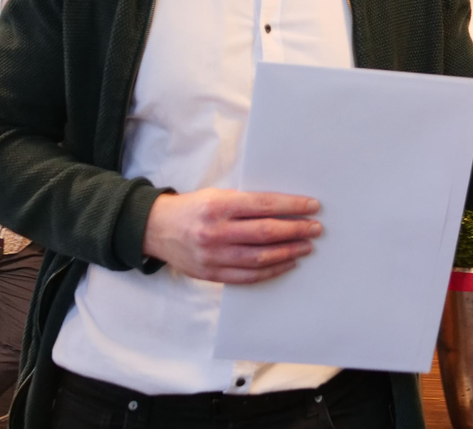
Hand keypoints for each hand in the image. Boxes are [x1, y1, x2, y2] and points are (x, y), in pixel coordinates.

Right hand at [143, 188, 321, 283]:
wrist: (156, 229)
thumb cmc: (192, 208)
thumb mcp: (216, 195)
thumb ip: (245, 203)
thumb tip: (284, 208)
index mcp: (218, 205)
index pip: (263, 205)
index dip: (291, 206)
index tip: (312, 206)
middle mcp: (216, 231)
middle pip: (265, 233)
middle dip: (296, 230)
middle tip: (315, 228)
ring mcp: (213, 256)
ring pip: (260, 257)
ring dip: (288, 252)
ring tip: (306, 246)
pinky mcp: (211, 274)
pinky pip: (248, 276)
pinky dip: (271, 271)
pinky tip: (287, 263)